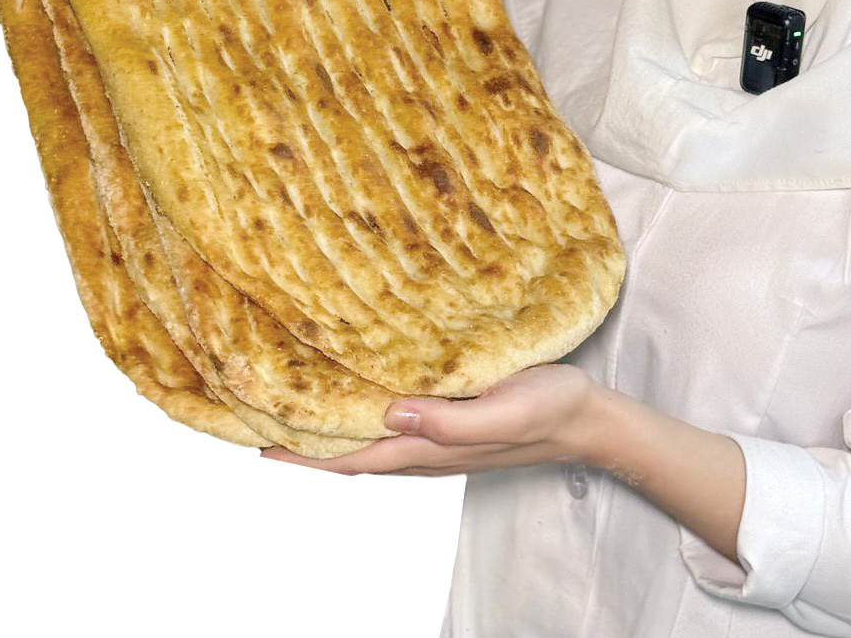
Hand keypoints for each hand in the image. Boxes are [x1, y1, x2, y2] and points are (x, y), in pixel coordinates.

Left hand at [259, 363, 608, 475]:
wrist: (588, 418)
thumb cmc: (550, 410)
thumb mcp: (506, 410)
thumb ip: (451, 422)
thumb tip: (391, 413)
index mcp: (431, 448)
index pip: (353, 457)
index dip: (306, 456)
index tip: (262, 444)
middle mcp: (426, 448)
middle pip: (352, 453)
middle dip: (307, 445)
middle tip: (264, 419)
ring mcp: (438, 439)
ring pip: (371, 440)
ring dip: (333, 431)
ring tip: (299, 407)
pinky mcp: (452, 421)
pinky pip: (395, 424)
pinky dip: (365, 416)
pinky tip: (361, 394)